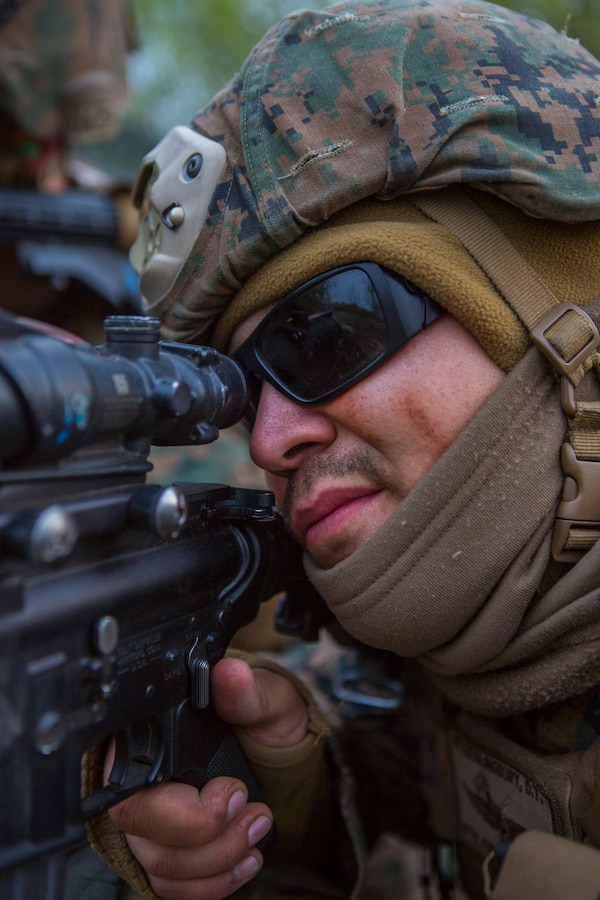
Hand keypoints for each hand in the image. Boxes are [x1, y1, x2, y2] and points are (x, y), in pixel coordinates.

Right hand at [106, 656, 308, 898]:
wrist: (274, 751)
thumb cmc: (260, 718)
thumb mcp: (265, 698)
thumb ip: (247, 692)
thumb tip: (231, 675)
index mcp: (147, 732)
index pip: (129, 782)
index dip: (178, 804)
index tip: (232, 791)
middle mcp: (134, 778)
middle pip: (139, 828)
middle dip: (206, 834)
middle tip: (253, 814)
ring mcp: (145, 820)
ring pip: (159, 864)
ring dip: (217, 859)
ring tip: (256, 830)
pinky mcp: (162, 850)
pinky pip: (171, 887)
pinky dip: (211, 883)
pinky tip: (243, 860)